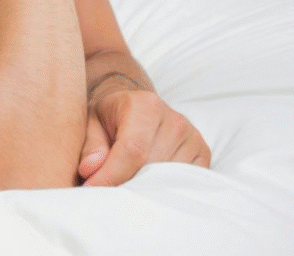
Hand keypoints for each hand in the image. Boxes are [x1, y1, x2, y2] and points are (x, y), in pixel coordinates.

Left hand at [78, 88, 210, 185]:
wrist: (135, 104)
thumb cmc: (111, 115)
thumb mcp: (91, 122)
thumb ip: (91, 145)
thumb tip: (91, 169)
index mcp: (145, 106)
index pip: (133, 150)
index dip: (111, 175)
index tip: (93, 189)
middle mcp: (174, 121)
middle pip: (151, 168)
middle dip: (125, 184)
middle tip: (106, 191)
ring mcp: (192, 137)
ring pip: (169, 179)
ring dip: (144, 188)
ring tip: (125, 185)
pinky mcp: (202, 153)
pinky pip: (185, 182)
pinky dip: (164, 189)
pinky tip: (147, 186)